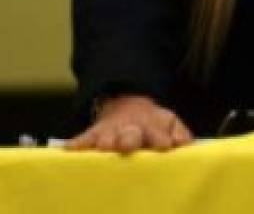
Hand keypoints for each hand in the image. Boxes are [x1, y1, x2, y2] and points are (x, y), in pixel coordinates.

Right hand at [65, 94, 193, 152]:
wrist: (129, 106)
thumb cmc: (152, 124)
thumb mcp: (169, 122)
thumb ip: (179, 133)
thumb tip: (184, 144)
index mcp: (152, 127)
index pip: (158, 134)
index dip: (161, 139)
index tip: (164, 145)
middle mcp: (131, 129)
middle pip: (130, 135)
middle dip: (129, 139)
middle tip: (127, 145)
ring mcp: (112, 131)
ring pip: (107, 136)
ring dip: (105, 141)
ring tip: (102, 146)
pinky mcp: (94, 133)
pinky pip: (84, 137)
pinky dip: (77, 143)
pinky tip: (69, 149)